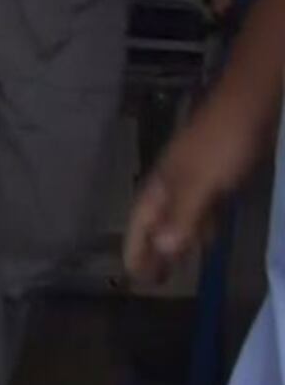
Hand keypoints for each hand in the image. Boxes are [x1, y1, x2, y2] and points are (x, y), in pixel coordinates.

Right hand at [123, 99, 257, 284]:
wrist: (249, 104)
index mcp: (160, 186)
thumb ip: (181, 217)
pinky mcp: (214, 176)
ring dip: (176, 242)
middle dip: (152, 251)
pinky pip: (200, 210)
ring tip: (176, 268)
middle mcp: (170, 185)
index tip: (135, 279)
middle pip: (155, 224)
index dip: (136, 251)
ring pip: (178, 218)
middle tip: (153, 281)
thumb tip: (160, 251)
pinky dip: (199, 227)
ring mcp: (192, 180)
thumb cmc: (221, 145)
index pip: (140, 225)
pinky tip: (207, 236)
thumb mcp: (201, 185)